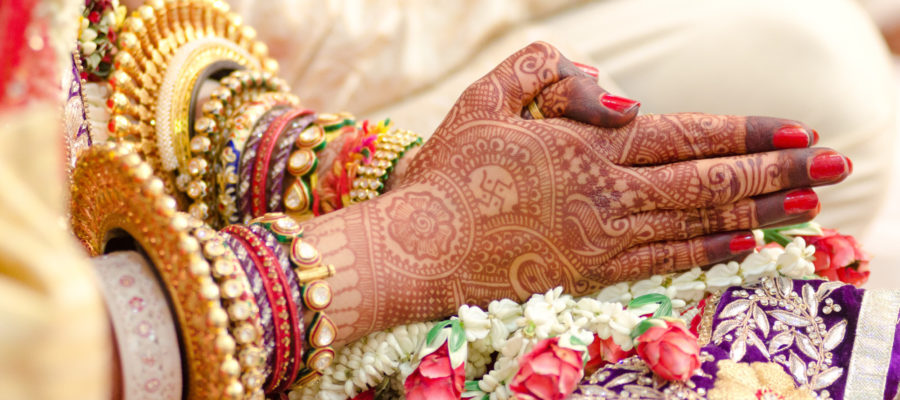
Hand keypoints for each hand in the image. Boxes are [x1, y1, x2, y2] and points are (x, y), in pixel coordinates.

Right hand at [390, 42, 845, 301]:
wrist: (420, 247)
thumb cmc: (450, 171)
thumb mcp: (489, 96)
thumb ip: (552, 72)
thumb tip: (623, 97)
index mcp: (586, 145)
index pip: (687, 134)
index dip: (748, 132)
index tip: (798, 130)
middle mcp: (607, 192)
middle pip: (709, 179)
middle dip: (779, 171)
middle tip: (837, 165)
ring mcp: (604, 237)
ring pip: (698, 220)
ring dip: (761, 212)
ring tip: (812, 206)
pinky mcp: (593, 272)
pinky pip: (666, 259)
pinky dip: (712, 250)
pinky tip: (748, 243)